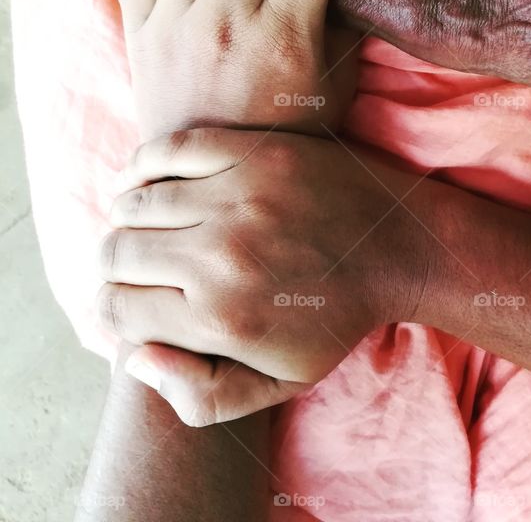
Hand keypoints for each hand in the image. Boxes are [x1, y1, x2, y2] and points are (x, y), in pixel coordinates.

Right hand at [96, 128, 425, 425]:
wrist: (402, 247)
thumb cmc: (339, 319)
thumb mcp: (283, 383)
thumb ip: (202, 395)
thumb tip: (135, 359)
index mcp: (221, 319)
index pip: (116, 310)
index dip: (118, 311)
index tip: (139, 304)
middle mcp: (220, 256)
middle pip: (114, 256)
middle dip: (117, 269)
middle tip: (144, 270)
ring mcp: (238, 196)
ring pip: (131, 204)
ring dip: (128, 220)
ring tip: (151, 232)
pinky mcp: (255, 152)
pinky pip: (166, 150)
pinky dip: (142, 167)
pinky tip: (148, 185)